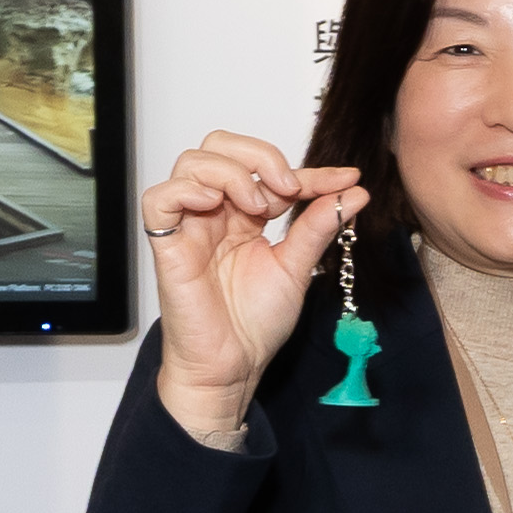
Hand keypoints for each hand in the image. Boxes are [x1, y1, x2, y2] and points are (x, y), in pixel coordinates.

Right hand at [139, 130, 364, 443]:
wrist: (233, 366)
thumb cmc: (254, 323)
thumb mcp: (297, 267)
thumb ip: (318, 227)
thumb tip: (354, 192)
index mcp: (245, 216)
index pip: (271, 172)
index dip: (310, 172)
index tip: (346, 180)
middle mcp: (216, 213)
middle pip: (220, 146)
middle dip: (259, 156)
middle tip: (286, 189)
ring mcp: (189, 225)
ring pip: (192, 162)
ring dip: (231, 173)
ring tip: (256, 208)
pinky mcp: (167, 245)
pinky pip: (158, 199)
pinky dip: (185, 190)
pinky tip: (214, 205)